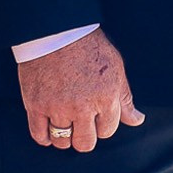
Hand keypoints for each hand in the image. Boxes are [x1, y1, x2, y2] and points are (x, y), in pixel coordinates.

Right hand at [16, 29, 145, 151]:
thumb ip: (124, 98)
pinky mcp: (36, 105)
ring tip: (64, 125)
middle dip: (85, 137)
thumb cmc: (88, 45)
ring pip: (63, 141)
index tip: (95, 115)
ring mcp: (58, 107)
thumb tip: (137, 119)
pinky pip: (39, 135)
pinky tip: (48, 130)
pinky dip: (44, 138)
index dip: (102, 125)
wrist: (55, 29)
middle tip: (80, 125)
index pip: (107, 130)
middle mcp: (83, 106)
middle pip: (85, 142)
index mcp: (106, 97)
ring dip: (65, 137)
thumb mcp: (115, 68)